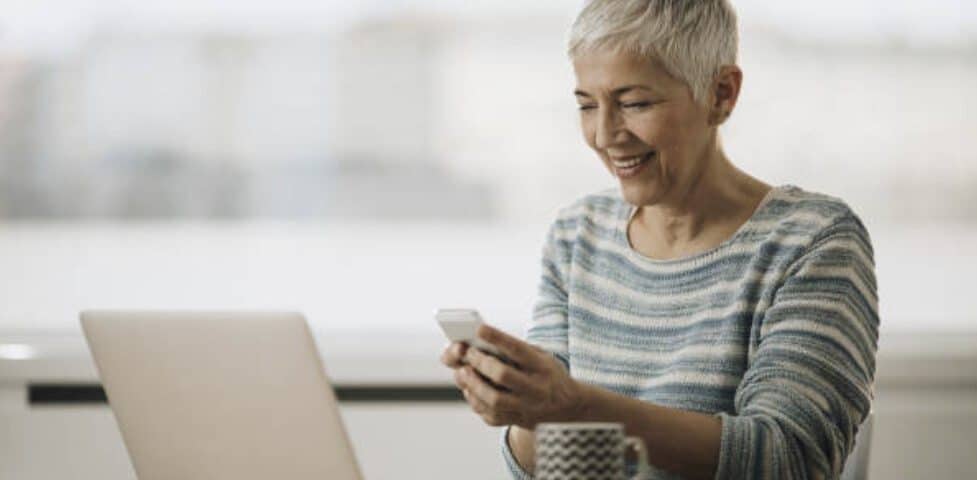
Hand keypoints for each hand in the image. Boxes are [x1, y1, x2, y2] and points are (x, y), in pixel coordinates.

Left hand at [443, 324, 583, 429]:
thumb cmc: (546, 373)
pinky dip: (477, 402)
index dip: (497, 338)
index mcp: (542, 366)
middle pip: (503, 375)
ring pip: (494, 400)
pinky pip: (492, 416)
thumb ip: (515, 350)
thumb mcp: (541, 356)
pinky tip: (470, 391)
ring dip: (473, 385)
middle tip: (467, 353)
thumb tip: (480, 344)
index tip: (479, 329)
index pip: (518, 350)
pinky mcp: (519, 421)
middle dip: (480, 363)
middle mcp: (536, 389)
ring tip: (462, 373)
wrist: (569, 407)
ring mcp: (528, 408)